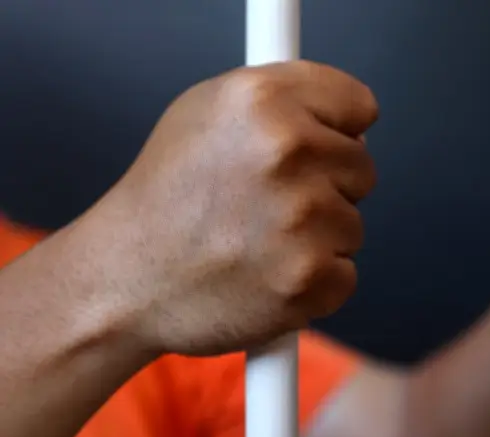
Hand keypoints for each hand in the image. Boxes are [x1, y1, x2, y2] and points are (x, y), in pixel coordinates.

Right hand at [83, 61, 378, 354]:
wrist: (127, 278)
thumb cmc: (168, 197)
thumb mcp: (209, 110)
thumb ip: (284, 100)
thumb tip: (354, 125)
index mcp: (263, 100)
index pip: (358, 105)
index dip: (338, 128)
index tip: (320, 143)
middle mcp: (287, 151)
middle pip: (362, 167)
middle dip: (326, 186)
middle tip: (267, 204)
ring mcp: (302, 219)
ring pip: (353, 225)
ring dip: (317, 238)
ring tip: (258, 241)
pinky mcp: (310, 279)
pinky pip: (344, 275)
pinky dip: (314, 282)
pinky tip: (267, 275)